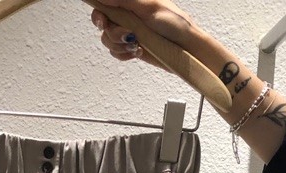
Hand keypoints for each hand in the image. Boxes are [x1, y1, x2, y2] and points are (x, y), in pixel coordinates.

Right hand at [87, 0, 203, 71]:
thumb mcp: (149, 8)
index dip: (99, 13)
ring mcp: (128, 32)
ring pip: (108, 40)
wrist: (186, 48)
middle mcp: (126, 16)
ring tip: (137, 45)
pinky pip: (116, 53)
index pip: (104, 4)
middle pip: (103, 24)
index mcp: (130, 3)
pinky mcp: (131, 47)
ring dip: (120, 46)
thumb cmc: (175, 24)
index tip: (103, 21)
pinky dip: (124, 55)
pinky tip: (138, 52)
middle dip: (112, 33)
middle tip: (128, 35)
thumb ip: (125, 1)